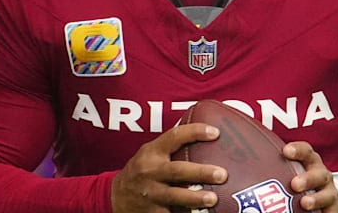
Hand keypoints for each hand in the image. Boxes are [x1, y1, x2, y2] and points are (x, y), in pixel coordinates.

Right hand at [111, 123, 227, 211]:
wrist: (115, 197)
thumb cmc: (141, 170)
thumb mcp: (151, 153)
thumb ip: (172, 146)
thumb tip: (208, 133)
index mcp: (152, 152)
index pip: (174, 136)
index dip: (195, 132)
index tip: (216, 133)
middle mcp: (150, 171)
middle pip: (177, 171)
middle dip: (200, 172)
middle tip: (222, 174)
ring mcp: (149, 193)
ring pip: (173, 196)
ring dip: (194, 198)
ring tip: (213, 199)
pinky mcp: (149, 212)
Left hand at [283, 141, 337, 212]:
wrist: (324, 200)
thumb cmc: (302, 184)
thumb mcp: (292, 173)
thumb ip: (279, 171)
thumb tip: (242, 172)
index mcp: (310, 163)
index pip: (306, 152)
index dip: (298, 150)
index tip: (286, 151)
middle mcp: (322, 176)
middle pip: (319, 174)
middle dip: (308, 178)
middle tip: (295, 184)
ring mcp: (329, 193)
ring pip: (327, 194)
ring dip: (317, 198)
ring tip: (305, 203)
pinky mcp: (334, 209)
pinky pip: (331, 211)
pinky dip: (325, 212)